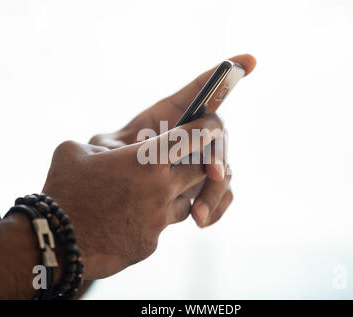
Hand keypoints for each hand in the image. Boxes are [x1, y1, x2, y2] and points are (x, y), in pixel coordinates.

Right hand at [42, 113, 223, 278]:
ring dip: (177, 193)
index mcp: (146, 160)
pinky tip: (133, 215)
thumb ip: (100, 144)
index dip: (207, 127)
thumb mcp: (73, 151)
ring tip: (151, 189)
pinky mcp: (152, 244)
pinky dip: (156, 217)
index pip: (194, 137)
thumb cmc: (62, 192)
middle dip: (197, 164)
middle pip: (200, 171)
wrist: (55, 245)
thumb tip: (109, 148)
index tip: (214, 124)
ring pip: (186, 201)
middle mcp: (161, 189)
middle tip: (183, 160)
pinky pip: (165, 225)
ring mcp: (159, 220)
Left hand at [90, 54, 256, 226]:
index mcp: (169, 115)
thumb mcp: (101, 151)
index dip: (223, 76)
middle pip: (217, 134)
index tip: (250, 59)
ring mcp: (200, 161)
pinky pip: (223, 196)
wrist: (112, 200)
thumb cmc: (104, 166)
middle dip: (219, 152)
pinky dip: (217, 208)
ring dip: (216, 191)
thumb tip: (128, 145)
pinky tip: (200, 220)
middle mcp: (191, 135)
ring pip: (224, 170)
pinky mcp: (204, 187)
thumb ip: (114, 145)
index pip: (199, 91)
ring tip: (198, 215)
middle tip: (213, 174)